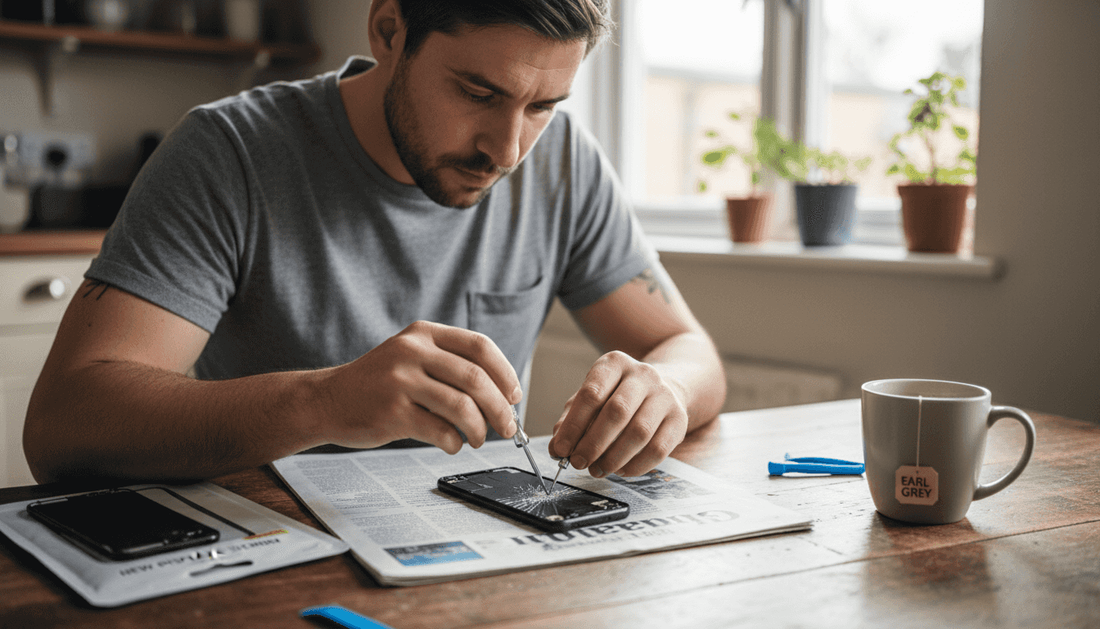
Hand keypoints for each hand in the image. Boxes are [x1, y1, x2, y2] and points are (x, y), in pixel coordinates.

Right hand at [320, 321, 521, 453]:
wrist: (327, 400)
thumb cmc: (376, 383)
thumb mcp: (410, 356)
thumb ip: (450, 365)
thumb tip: (502, 394)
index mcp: (423, 333)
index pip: (479, 346)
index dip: (505, 372)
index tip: (514, 395)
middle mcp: (412, 352)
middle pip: (476, 379)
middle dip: (500, 408)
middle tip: (507, 426)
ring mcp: (400, 382)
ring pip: (462, 407)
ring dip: (479, 429)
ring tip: (478, 438)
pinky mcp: (392, 413)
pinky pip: (440, 431)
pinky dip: (455, 442)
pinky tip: (453, 444)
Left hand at [548, 351, 687, 477]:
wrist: (664, 388)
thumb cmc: (618, 395)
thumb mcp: (592, 397)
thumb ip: (571, 420)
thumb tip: (557, 447)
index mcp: (615, 363)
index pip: (591, 394)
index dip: (573, 425)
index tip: (560, 449)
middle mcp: (643, 375)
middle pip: (617, 412)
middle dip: (593, 443)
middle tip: (578, 462)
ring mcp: (665, 396)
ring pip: (639, 432)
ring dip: (613, 457)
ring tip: (596, 469)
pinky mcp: (679, 419)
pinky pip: (658, 450)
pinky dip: (635, 465)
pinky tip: (620, 470)